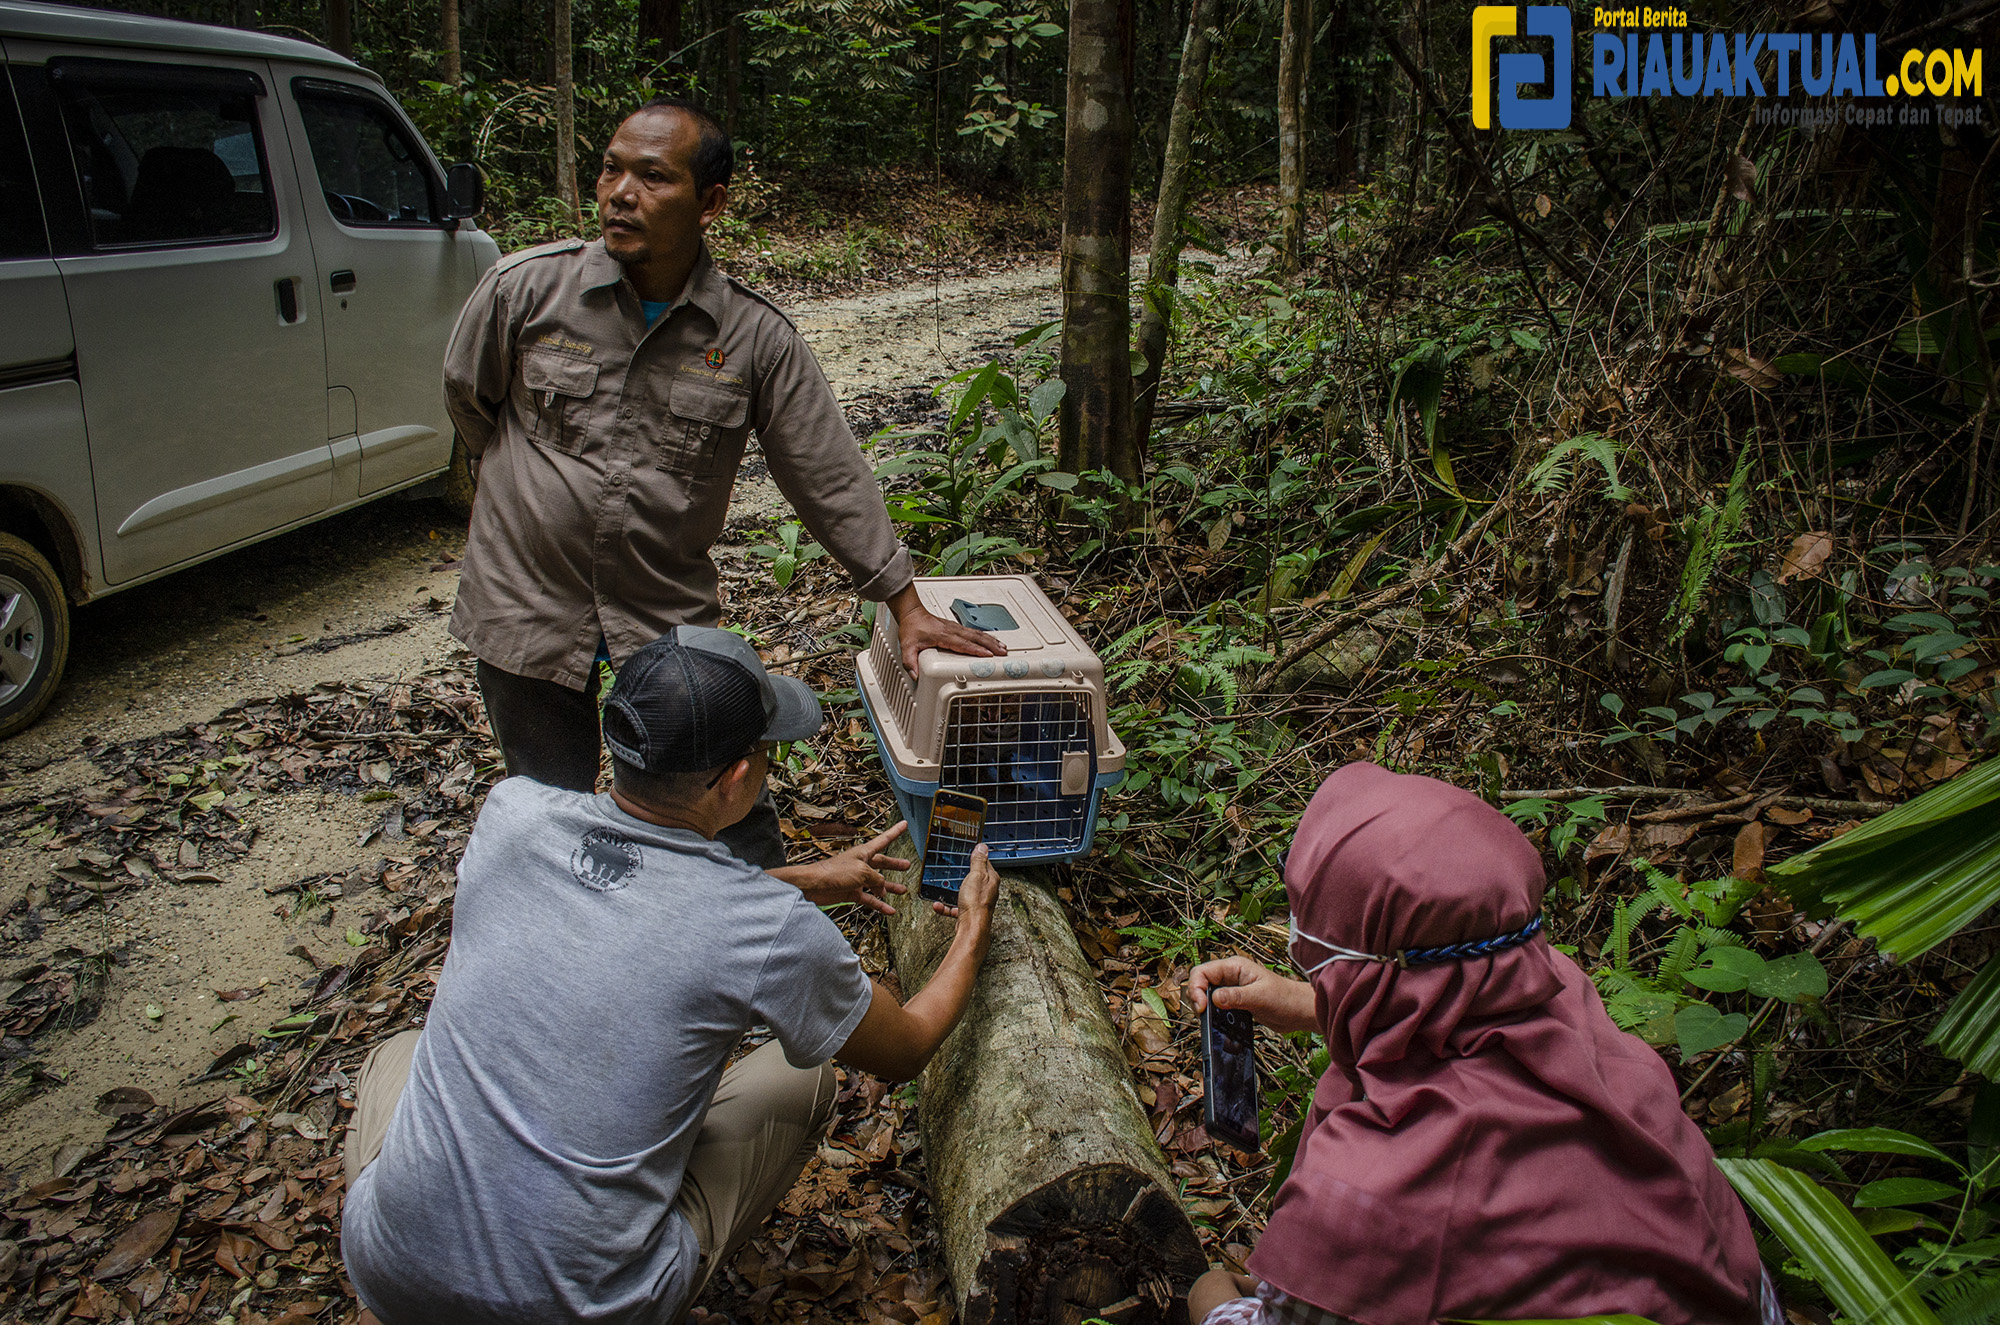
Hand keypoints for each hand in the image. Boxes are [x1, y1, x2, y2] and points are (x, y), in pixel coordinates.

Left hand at [777, 823, 910, 915]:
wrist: (813, 886)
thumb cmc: (833, 872)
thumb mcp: (862, 872)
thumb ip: (876, 879)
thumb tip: (882, 888)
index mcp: (864, 853)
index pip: (884, 839)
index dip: (895, 832)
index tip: (904, 824)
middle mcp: (861, 864)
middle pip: (882, 863)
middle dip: (894, 864)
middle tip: (906, 865)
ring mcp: (856, 879)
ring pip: (877, 883)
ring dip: (889, 887)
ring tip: (902, 890)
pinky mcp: (850, 892)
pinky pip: (869, 899)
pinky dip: (879, 905)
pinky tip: (889, 910)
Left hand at [888, 587, 1005, 677]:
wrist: (912, 613)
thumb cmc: (911, 627)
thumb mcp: (907, 646)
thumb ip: (909, 661)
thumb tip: (915, 674)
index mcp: (943, 635)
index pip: (962, 644)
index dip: (975, 650)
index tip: (987, 654)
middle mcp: (952, 630)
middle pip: (975, 638)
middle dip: (990, 645)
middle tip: (1002, 652)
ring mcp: (955, 628)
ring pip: (977, 634)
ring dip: (991, 640)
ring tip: (1002, 648)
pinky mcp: (956, 627)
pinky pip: (974, 632)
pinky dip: (985, 636)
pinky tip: (991, 641)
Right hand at [933, 842, 997, 920]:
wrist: (971, 928)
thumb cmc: (976, 903)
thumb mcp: (976, 875)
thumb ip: (978, 861)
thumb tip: (982, 847)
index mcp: (991, 879)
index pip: (985, 863)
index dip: (976, 857)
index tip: (967, 853)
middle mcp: (986, 891)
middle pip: (974, 878)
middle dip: (962, 875)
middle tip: (953, 870)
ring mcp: (977, 903)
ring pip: (963, 893)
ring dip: (951, 891)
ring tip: (942, 889)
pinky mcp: (968, 913)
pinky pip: (954, 907)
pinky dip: (945, 906)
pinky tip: (938, 905)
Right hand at [1188, 955, 1317, 1033]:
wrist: (1299, 1011)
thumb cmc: (1286, 999)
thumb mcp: (1260, 997)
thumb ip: (1236, 997)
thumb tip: (1213, 999)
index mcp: (1234, 967)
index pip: (1203, 972)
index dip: (1196, 988)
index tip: (1202, 1007)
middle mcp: (1231, 976)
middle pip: (1201, 982)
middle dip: (1197, 998)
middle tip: (1203, 1015)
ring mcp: (1233, 989)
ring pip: (1207, 995)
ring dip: (1204, 1007)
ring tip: (1209, 1021)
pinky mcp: (1236, 1002)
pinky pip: (1217, 1006)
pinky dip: (1213, 1015)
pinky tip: (1217, 1024)